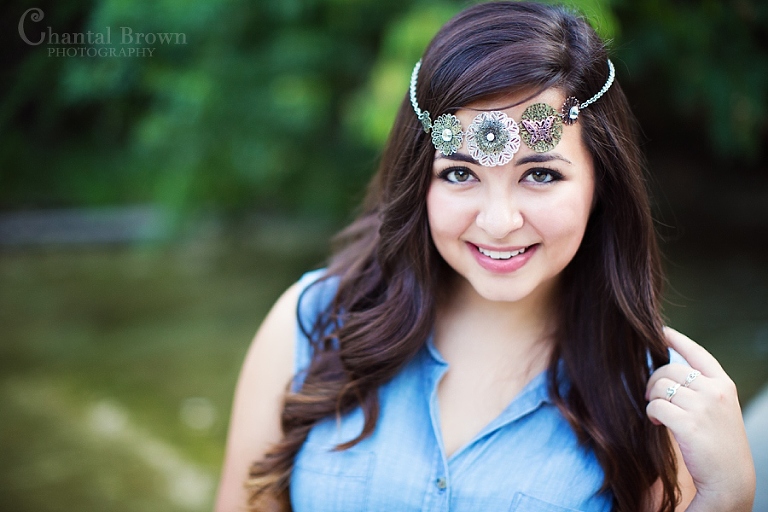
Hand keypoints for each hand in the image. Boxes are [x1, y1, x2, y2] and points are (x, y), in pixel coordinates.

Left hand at [645, 327, 755, 510]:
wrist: (729, 478)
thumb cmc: (719, 444)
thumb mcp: (718, 409)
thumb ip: (700, 388)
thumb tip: (666, 370)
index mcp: (723, 385)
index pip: (697, 353)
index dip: (677, 339)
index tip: (661, 331)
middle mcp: (714, 391)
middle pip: (669, 369)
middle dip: (653, 380)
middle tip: (651, 396)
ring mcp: (702, 406)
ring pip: (659, 387)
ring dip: (652, 399)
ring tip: (659, 414)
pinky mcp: (688, 423)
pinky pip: (655, 406)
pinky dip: (651, 414)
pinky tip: (658, 424)